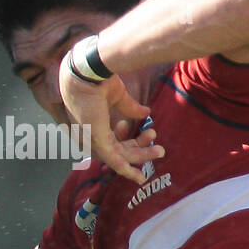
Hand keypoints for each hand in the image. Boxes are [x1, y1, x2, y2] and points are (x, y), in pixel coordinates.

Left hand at [58, 59, 163, 183]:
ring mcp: (92, 139)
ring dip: (140, 157)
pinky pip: (113, 161)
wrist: (91, 71)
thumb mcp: (119, 97)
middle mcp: (89, 135)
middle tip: (158, 148)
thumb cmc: (99, 79)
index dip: (128, 139)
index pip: (110, 140)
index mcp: (91, 124)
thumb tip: (146, 113)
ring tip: (159, 151)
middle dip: (138, 150)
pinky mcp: (97, 141)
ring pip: (119, 157)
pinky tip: (139, 177)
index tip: (144, 130)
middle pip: (117, 150)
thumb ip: (130, 108)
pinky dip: (127, 170)